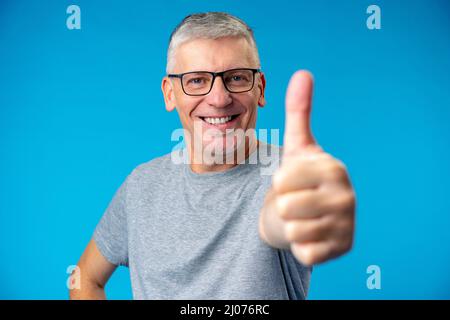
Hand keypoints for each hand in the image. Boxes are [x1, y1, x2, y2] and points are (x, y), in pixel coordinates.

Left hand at [260, 71, 355, 265]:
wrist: (306, 214)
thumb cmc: (299, 178)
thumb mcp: (297, 146)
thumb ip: (298, 111)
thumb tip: (303, 72)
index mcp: (334, 168)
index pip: (282, 179)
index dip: (278, 181)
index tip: (292, 180)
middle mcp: (347, 197)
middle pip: (285, 206)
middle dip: (283, 205)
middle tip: (296, 201)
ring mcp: (347, 226)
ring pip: (293, 230)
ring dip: (290, 226)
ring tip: (302, 217)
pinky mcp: (341, 250)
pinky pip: (304, 252)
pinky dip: (300, 246)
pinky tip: (310, 236)